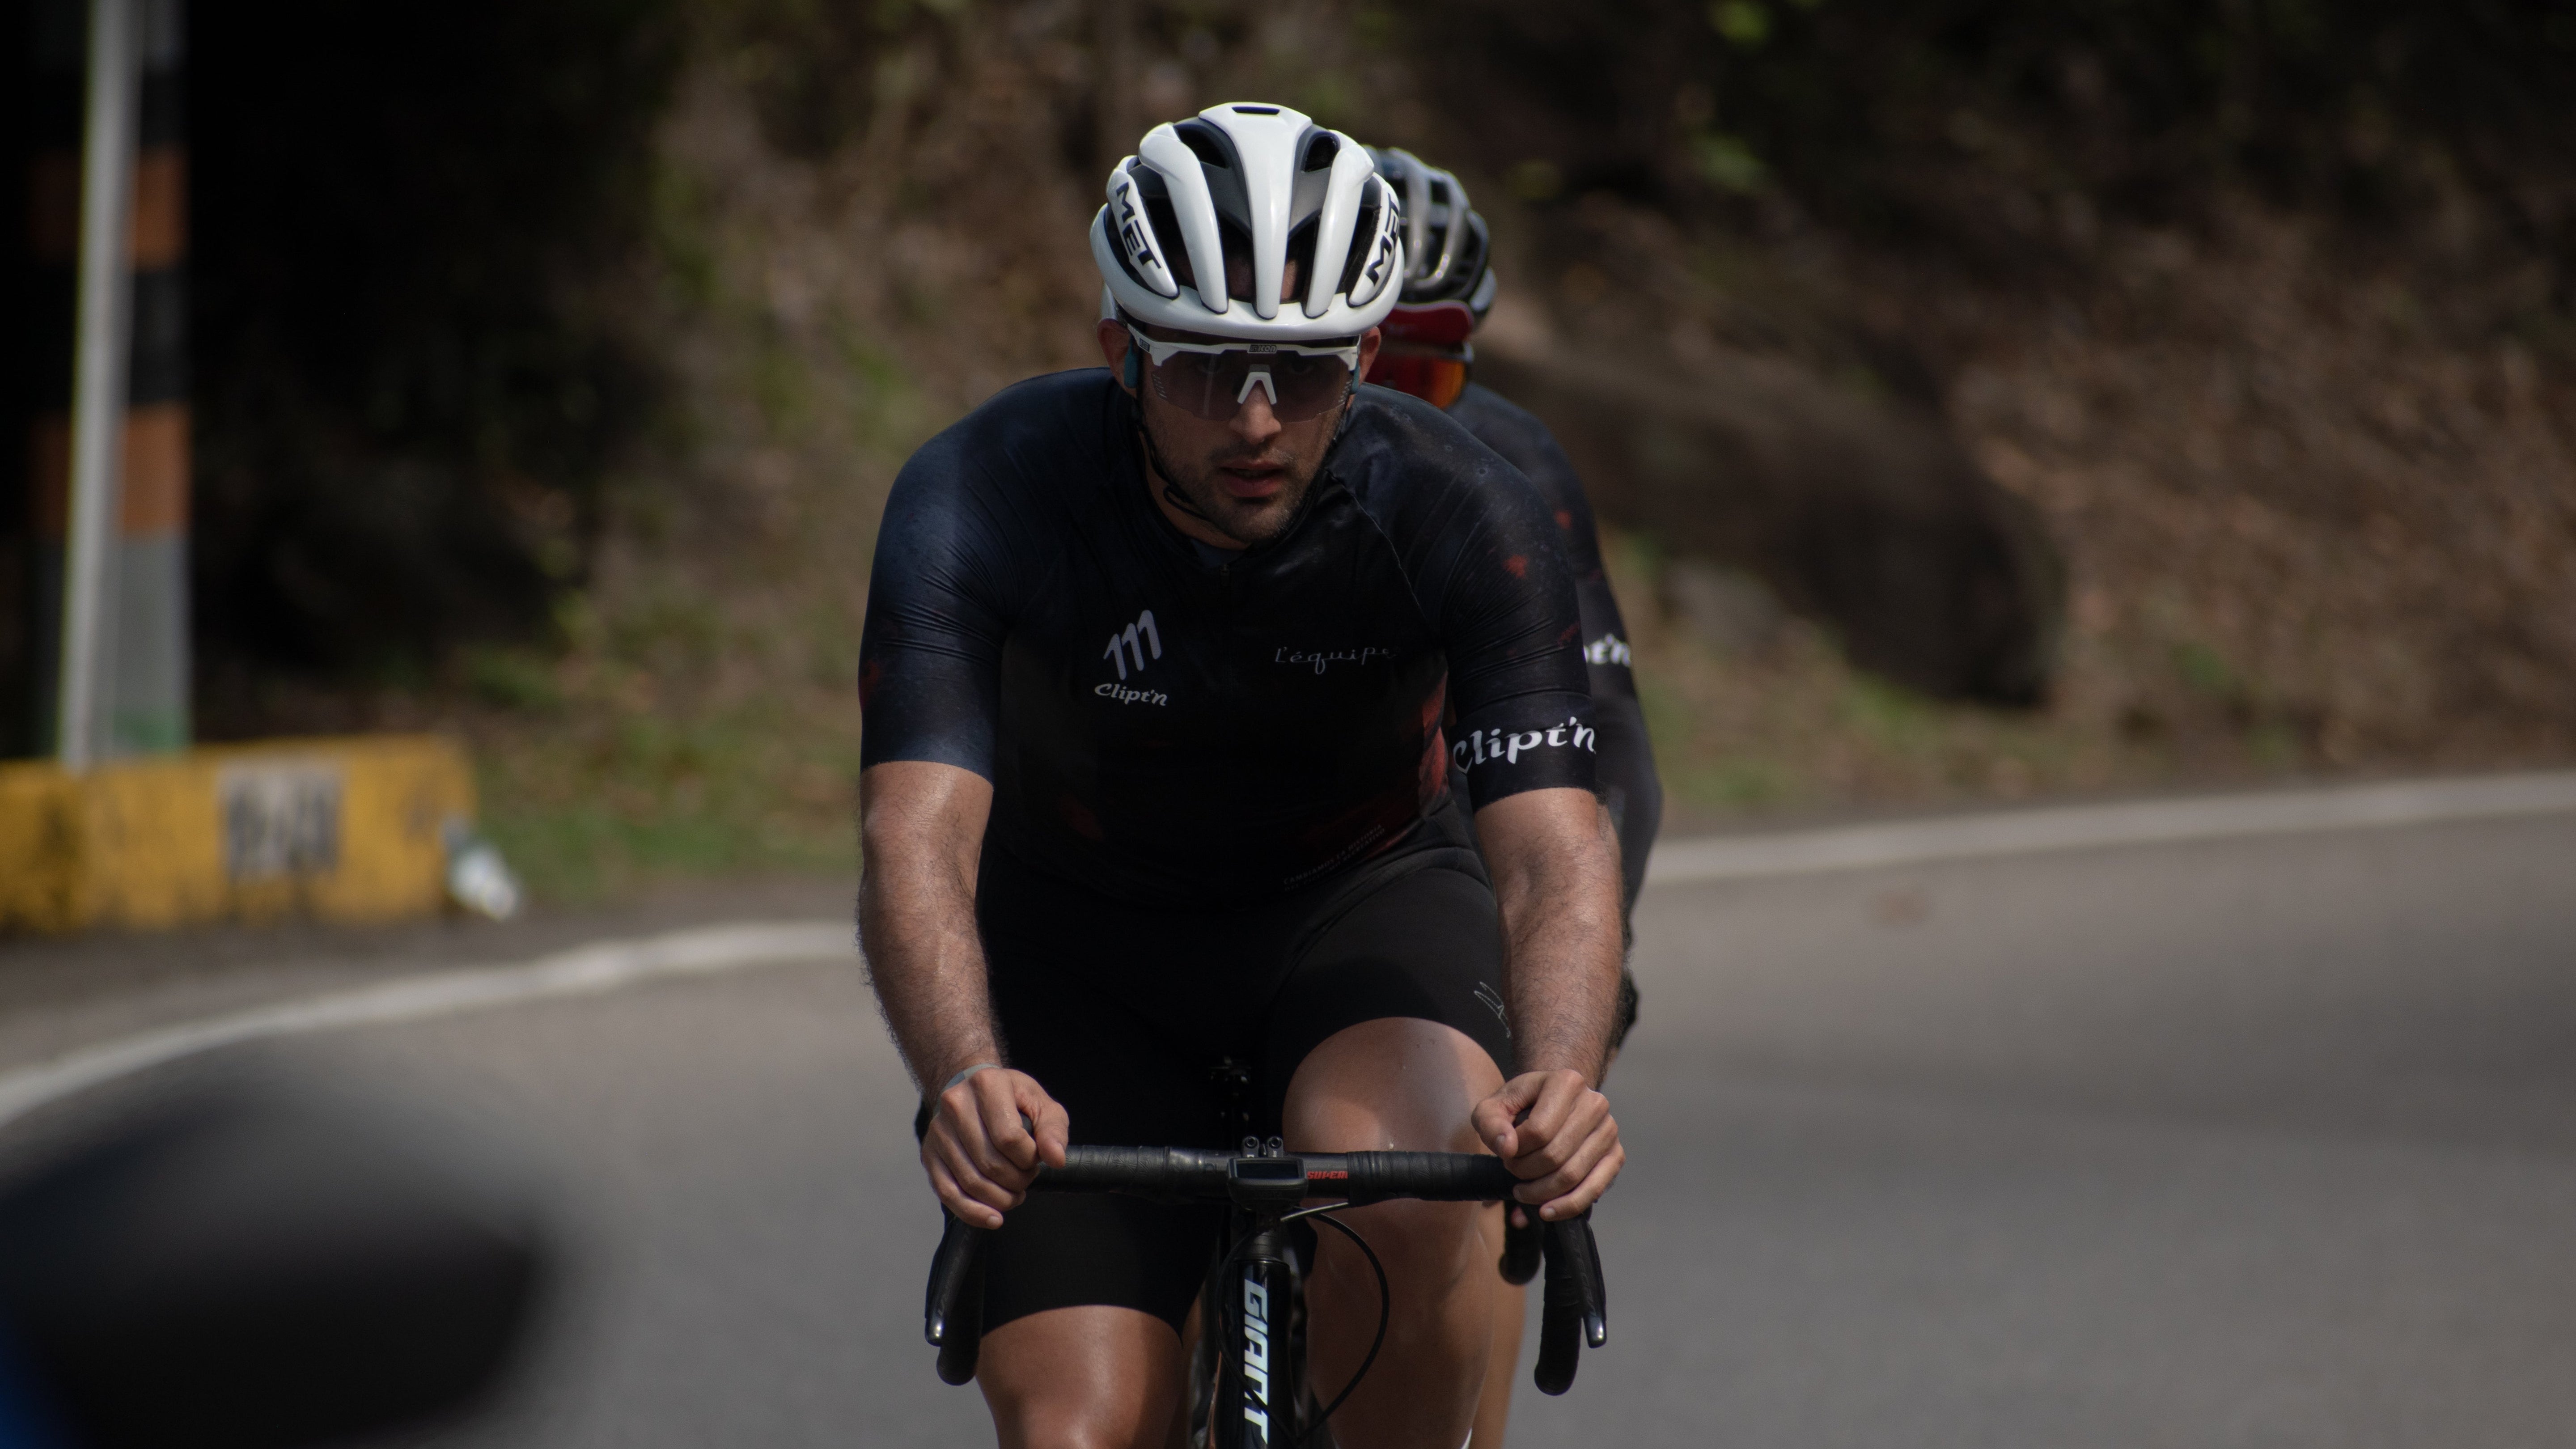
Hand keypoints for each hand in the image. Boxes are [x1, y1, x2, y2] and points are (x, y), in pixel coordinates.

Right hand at [920, 1067, 1068, 1228]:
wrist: (971, 1090)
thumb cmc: (1011, 1098)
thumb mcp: (1041, 1104)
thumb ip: (1053, 1130)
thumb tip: (1056, 1159)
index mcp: (987, 1084)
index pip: (1010, 1138)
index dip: (1029, 1159)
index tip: (1035, 1158)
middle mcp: (955, 1104)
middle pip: (990, 1163)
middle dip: (1017, 1181)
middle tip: (1026, 1178)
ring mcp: (938, 1131)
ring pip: (970, 1182)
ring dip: (1000, 1199)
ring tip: (1014, 1194)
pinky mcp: (929, 1154)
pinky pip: (948, 1193)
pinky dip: (972, 1212)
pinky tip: (992, 1218)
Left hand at [1473, 1069, 1621, 1220]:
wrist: (1553, 1102)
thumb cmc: (1522, 1105)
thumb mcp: (1494, 1107)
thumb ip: (1490, 1123)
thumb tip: (1507, 1148)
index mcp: (1567, 1082)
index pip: (1538, 1130)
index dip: (1515, 1151)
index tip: (1506, 1153)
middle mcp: (1595, 1103)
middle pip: (1555, 1155)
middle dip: (1525, 1172)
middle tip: (1512, 1171)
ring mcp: (1609, 1130)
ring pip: (1572, 1175)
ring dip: (1541, 1192)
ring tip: (1522, 1190)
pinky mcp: (1615, 1155)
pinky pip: (1594, 1189)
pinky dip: (1568, 1206)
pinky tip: (1547, 1212)